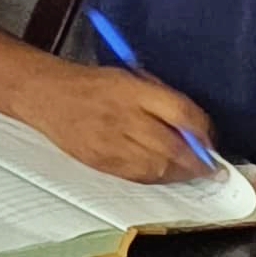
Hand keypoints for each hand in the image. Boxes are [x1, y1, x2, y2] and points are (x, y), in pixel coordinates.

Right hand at [0, 60, 222, 185]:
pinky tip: (163, 173)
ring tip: (189, 171)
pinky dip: (158, 178)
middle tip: (211, 167)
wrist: (43, 94)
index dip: (204, 132)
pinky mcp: (100, 162)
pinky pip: (139, 177)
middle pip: (174, 147)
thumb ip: (163, 100)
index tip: (211, 141)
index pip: (181, 113)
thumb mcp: (129, 78)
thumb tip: (197, 129)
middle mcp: (122, 116)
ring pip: (159, 168)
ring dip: (181, 173)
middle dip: (198, 161)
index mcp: (132, 90)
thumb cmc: (92, 84)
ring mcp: (110, 143)